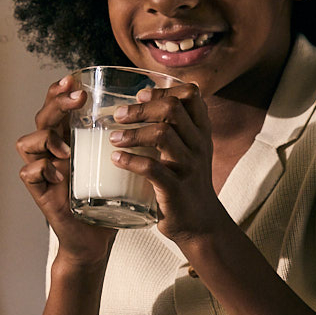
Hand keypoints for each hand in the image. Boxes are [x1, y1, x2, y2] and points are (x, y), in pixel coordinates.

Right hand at [16, 74, 115, 263]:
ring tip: (68, 149)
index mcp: (69, 139)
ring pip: (28, 141)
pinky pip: (28, 172)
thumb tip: (154, 108)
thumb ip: (128, 140)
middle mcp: (51, 150)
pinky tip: (61, 174)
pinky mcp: (39, 192)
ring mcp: (43, 171)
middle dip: (56, 104)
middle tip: (77, 99)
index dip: (61, 91)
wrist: (97, 238)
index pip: (58, 106)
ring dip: (47, 138)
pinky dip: (43, 169)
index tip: (75, 80)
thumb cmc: (109, 198)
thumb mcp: (120, 162)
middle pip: (42, 116)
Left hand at [108, 83, 231, 242]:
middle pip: (173, 108)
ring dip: (133, 133)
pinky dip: (130, 161)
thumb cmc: (187, 183)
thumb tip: (136, 105)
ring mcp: (189, 167)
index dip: (164, 89)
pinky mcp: (176, 190)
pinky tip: (116, 159)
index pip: (191, 95)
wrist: (201, 225)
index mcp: (201, 132)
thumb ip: (174, 130)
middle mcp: (198, 145)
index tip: (141, 95)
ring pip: (162, 134)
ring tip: (114, 138)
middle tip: (119, 115)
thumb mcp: (189, 151)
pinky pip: (152, 168)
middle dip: (142, 108)